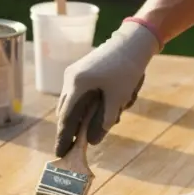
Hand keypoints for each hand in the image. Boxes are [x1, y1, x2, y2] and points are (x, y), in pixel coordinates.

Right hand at [54, 19, 159, 156]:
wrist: (133, 41)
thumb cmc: (127, 69)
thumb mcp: (118, 99)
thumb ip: (104, 121)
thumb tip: (93, 141)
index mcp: (77, 85)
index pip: (66, 118)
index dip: (63, 137)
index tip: (61, 153)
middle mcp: (70, 79)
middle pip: (65, 112)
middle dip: (71, 129)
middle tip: (75, 146)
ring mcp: (73, 74)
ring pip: (72, 103)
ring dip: (81, 117)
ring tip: (94, 128)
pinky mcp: (81, 71)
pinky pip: (79, 94)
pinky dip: (86, 106)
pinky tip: (101, 110)